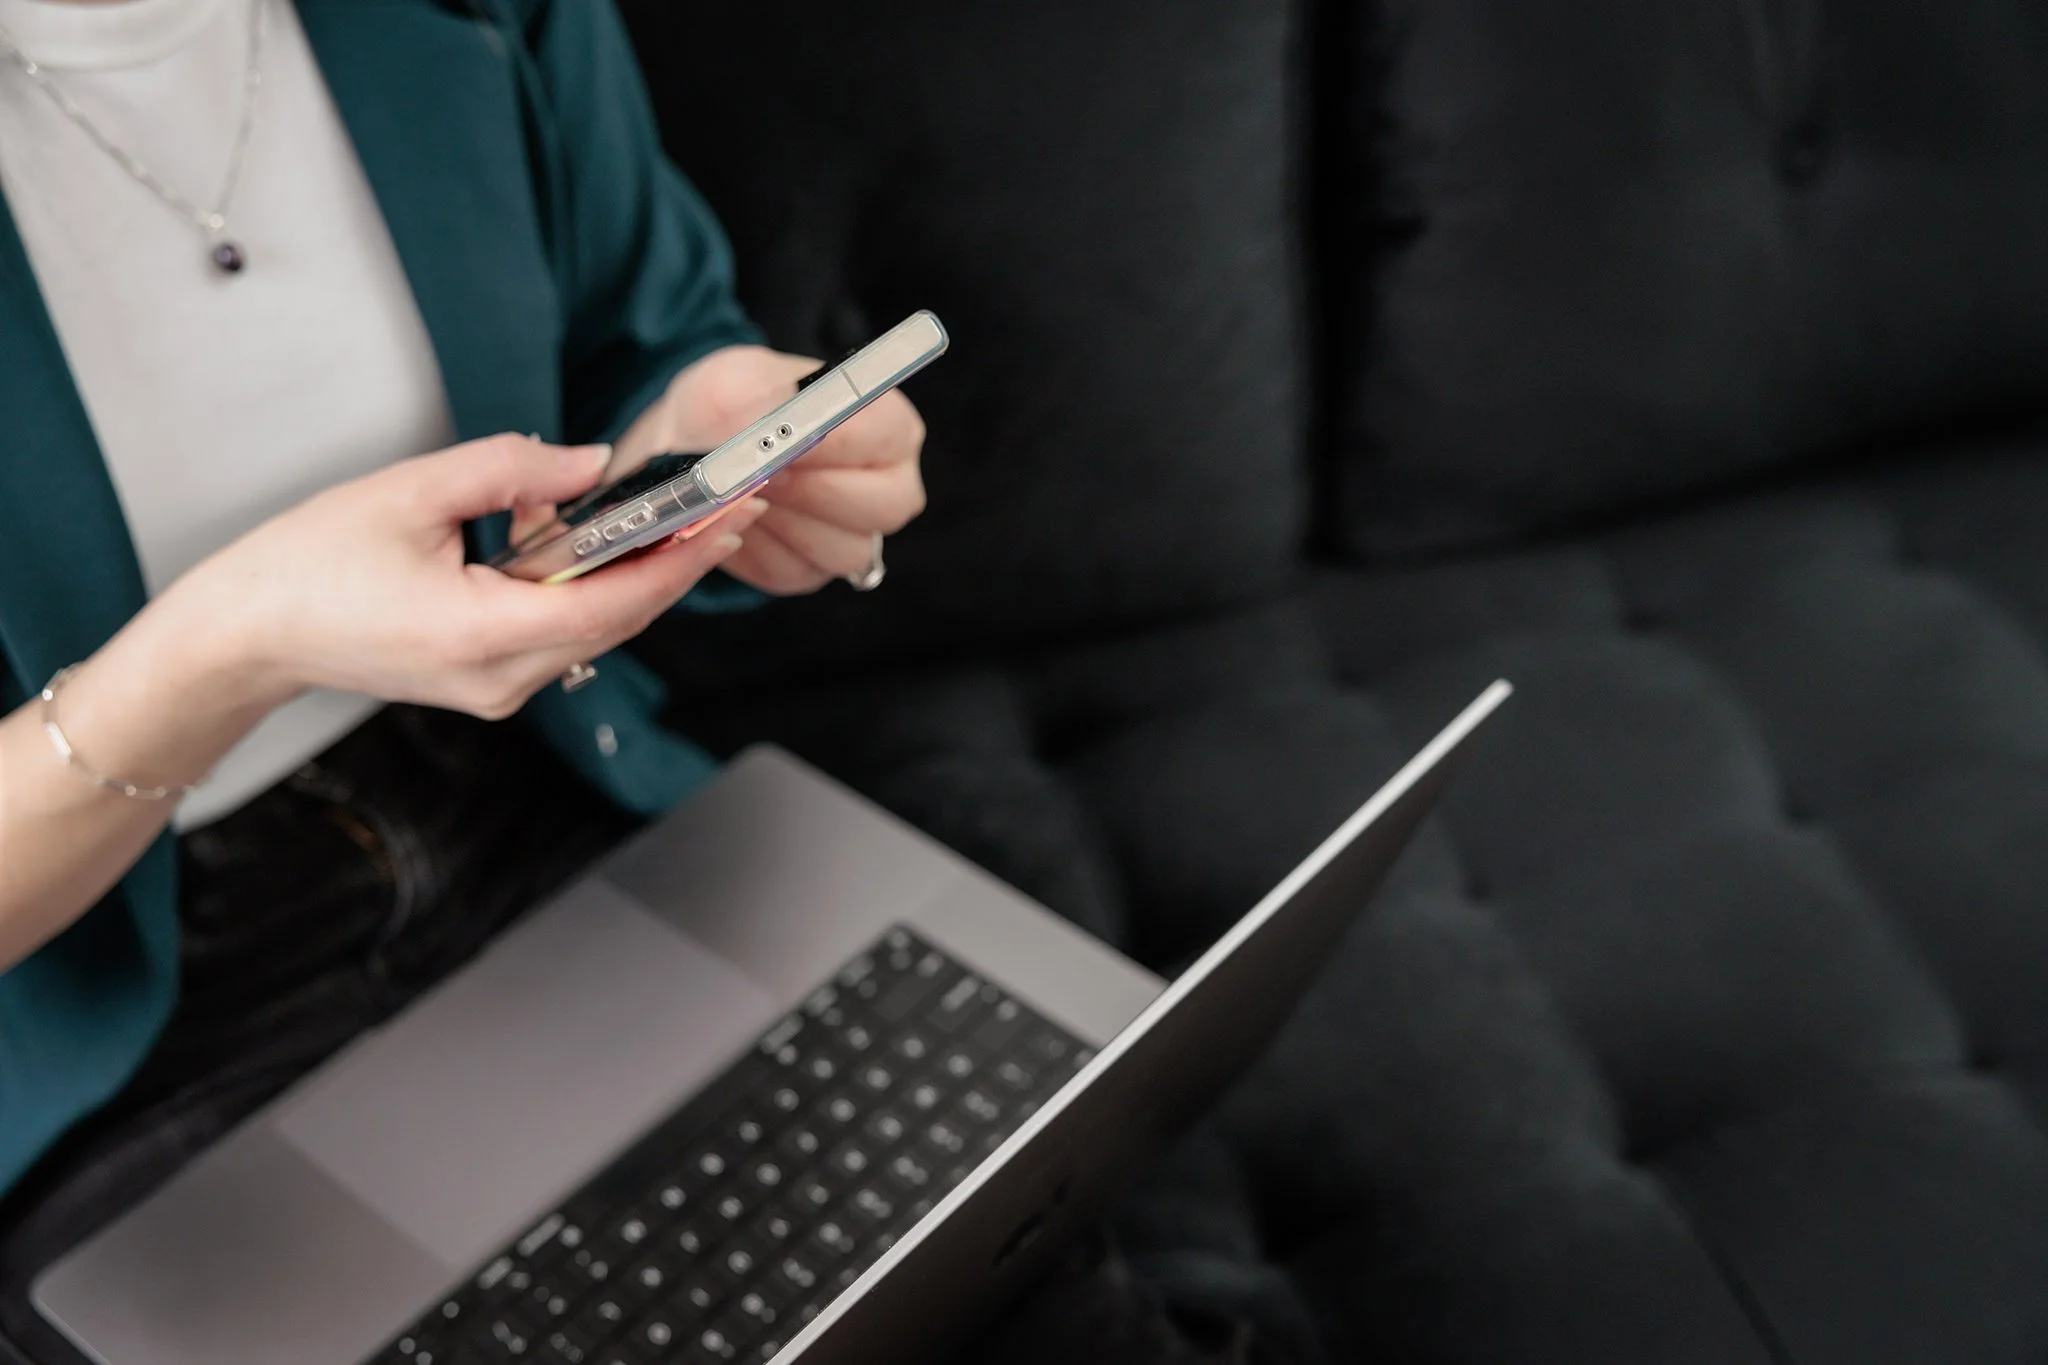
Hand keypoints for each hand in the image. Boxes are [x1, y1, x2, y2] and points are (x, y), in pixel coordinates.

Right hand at [164, 434, 768, 719]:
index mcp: (482, 634)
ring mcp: (496, 689)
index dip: (681, 560)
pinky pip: (562, 633)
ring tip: (690, 519)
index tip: (730, 519)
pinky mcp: (488, 681)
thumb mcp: (410, 493)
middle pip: (618, 619)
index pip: (614, 602)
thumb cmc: (309, 564)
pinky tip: (608, 543)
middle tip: (736, 508)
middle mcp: (500, 678)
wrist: (249, 633)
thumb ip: (510, 471)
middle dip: (680, 563)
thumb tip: (591, 463)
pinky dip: (593, 590)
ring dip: (639, 575)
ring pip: (595, 629)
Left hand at [621, 344, 928, 593]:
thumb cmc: (735, 406)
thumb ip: (748, 402)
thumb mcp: (735, 381)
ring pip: (842, 549)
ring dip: (782, 521)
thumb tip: (754, 429)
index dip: (834, 444)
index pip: (883, 438)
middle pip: (883, 507)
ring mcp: (857, 535)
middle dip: (812, 492)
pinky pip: (793, 572)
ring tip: (743, 491)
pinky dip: (757, 546)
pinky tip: (737, 516)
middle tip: (761, 475)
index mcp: (889, 426)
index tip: (785, 444)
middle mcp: (890, 486)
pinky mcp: (813, 570)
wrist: (702, 445)